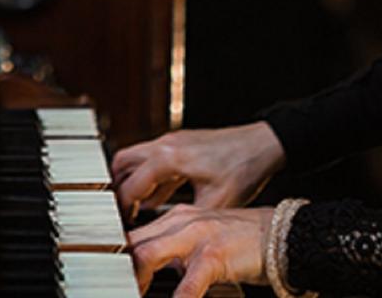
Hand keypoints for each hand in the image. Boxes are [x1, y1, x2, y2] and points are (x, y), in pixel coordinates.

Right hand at [111, 121, 284, 213]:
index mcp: (169, 159)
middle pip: (122, 164)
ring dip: (132, 180)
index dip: (122, 209)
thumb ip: (188, 220)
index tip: (120, 225)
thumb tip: (172, 240)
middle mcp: (165, 146)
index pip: (131, 186)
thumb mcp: (216, 203)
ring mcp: (172, 142)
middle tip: (120, 213)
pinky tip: (159, 197)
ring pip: (135, 158)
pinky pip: (153, 159)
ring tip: (135, 208)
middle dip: (117, 189)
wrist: (263, 144)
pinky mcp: (181, 143)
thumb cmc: (244, 168)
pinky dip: (149, 176)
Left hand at [127, 204, 269, 296]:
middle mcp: (181, 221)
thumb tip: (155, 268)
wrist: (283, 234)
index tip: (112, 276)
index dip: (118, 256)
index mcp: (176, 217)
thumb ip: (178, 250)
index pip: (135, 234)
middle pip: (133, 242)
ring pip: (148, 254)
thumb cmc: (244, 240)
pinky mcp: (215, 255)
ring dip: (136, 279)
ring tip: (136, 294)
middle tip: (116, 287)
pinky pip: (188, 284)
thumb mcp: (203, 238)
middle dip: (119, 268)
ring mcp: (197, 235)